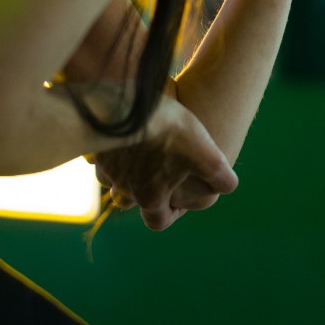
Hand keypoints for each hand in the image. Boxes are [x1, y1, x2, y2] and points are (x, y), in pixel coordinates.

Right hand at [89, 95, 237, 230]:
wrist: (131, 104)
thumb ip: (221, 177)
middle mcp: (123, 187)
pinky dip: (111, 151)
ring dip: (124, 173)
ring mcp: (106, 166)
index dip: (171, 214)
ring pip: (110, 180)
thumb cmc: (170, 132)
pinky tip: (123, 136)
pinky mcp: (96, 143)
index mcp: (149, 196)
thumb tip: (228, 186)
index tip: (180, 201)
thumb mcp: (206, 155)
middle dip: (142, 194)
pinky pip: (99, 156)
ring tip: (139, 155)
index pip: (157, 221)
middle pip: (127, 203)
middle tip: (158, 176)